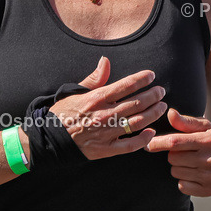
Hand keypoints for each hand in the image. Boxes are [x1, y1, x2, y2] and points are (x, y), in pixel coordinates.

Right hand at [48, 57, 166, 160]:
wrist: (49, 138)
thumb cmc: (62, 113)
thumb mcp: (75, 91)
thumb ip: (94, 78)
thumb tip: (105, 61)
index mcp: (97, 98)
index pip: (126, 85)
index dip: (142, 79)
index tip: (151, 76)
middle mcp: (105, 114)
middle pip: (137, 103)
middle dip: (153, 96)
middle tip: (161, 92)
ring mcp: (107, 132)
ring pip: (138, 122)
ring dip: (153, 114)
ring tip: (161, 108)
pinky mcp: (106, 149)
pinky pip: (130, 145)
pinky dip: (143, 139)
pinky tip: (151, 132)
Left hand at [145, 108, 210, 195]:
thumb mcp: (206, 128)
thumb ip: (186, 122)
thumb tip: (170, 113)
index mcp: (207, 141)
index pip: (175, 142)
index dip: (158, 143)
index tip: (148, 144)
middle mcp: (209, 159)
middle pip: (173, 158)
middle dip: (174, 155)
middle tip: (185, 153)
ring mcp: (209, 177)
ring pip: (175, 172)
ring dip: (178, 167)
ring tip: (192, 163)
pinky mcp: (208, 190)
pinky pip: (182, 186)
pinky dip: (184, 181)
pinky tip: (195, 174)